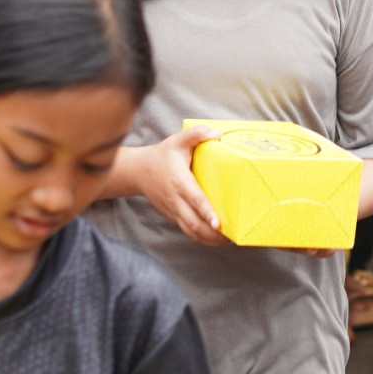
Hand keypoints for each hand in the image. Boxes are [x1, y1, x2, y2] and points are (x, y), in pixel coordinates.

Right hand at [131, 127, 226, 246]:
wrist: (139, 171)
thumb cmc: (163, 155)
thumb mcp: (178, 140)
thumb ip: (196, 134)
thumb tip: (218, 133)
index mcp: (179, 181)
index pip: (194, 200)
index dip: (206, 212)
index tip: (218, 223)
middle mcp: (175, 200)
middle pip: (194, 222)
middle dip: (213, 233)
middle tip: (233, 236)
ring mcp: (173, 210)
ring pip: (191, 231)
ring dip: (210, 239)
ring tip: (229, 240)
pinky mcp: (173, 217)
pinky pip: (188, 231)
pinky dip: (202, 238)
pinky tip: (216, 239)